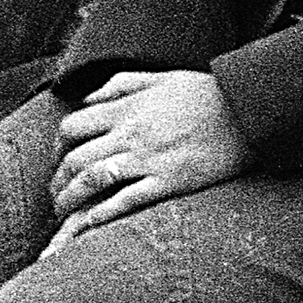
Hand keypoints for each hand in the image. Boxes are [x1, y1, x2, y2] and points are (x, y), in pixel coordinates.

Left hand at [46, 67, 251, 242]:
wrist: (246, 112)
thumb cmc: (206, 93)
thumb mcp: (160, 77)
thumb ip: (121, 85)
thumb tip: (88, 99)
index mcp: (125, 108)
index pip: (71, 127)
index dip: (57, 145)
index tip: (58, 158)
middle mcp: (129, 134)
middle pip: (74, 159)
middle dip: (57, 180)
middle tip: (56, 194)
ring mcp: (147, 160)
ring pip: (91, 182)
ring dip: (70, 200)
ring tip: (63, 214)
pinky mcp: (167, 182)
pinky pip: (124, 202)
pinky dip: (100, 215)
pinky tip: (88, 225)